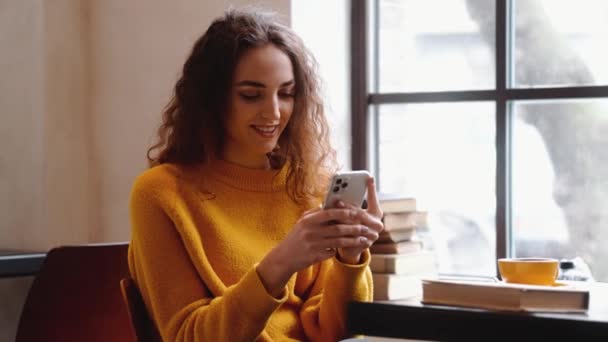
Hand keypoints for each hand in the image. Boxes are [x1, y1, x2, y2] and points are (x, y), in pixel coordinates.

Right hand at [257, 205, 376, 296]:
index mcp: (308, 220)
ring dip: (353, 240)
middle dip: (354, 227)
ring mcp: (313, 245)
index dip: (344, 212)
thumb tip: (330, 203)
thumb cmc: (296, 237)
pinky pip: (333, 252)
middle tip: (366, 227)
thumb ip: (316, 213)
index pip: (329, 213)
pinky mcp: (315, 257)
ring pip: (339, 241)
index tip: (357, 211)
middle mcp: (310, 231)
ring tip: (364, 239)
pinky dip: (341, 250)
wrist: (284, 257)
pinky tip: (350, 248)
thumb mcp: (302, 222)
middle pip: (337, 228)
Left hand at [336, 177, 383, 263]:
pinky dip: (341, 230)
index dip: (371, 188)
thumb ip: (349, 205)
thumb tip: (336, 195)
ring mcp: (372, 234)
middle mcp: (377, 223)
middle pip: (360, 213)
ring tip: (332, 214)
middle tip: (337, 200)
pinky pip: (351, 236)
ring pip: (354, 225)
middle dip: (347, 207)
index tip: (369, 177)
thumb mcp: (352, 213)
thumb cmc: (351, 224)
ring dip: (341, 219)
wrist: (351, 247)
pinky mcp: (365, 244)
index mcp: (376, 212)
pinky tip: (333, 227)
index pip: (373, 198)